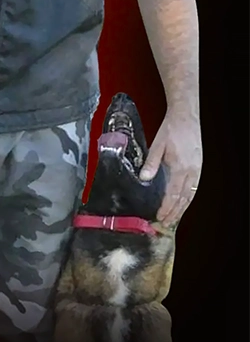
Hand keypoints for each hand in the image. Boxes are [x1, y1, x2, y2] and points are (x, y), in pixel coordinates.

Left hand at [139, 111, 201, 227]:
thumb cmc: (171, 130)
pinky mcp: (198, 167)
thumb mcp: (157, 145)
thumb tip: (144, 179)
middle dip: (174, 213)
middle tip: (164, 224)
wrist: (186, 117)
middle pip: (183, 198)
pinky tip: (181, 203)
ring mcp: (197, 170)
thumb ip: (151, 163)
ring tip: (172, 219)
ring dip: (181, 208)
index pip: (173, 194)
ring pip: (190, 195)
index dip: (166, 208)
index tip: (159, 217)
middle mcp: (192, 171)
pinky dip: (187, 198)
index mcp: (181, 167)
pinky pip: (193, 188)